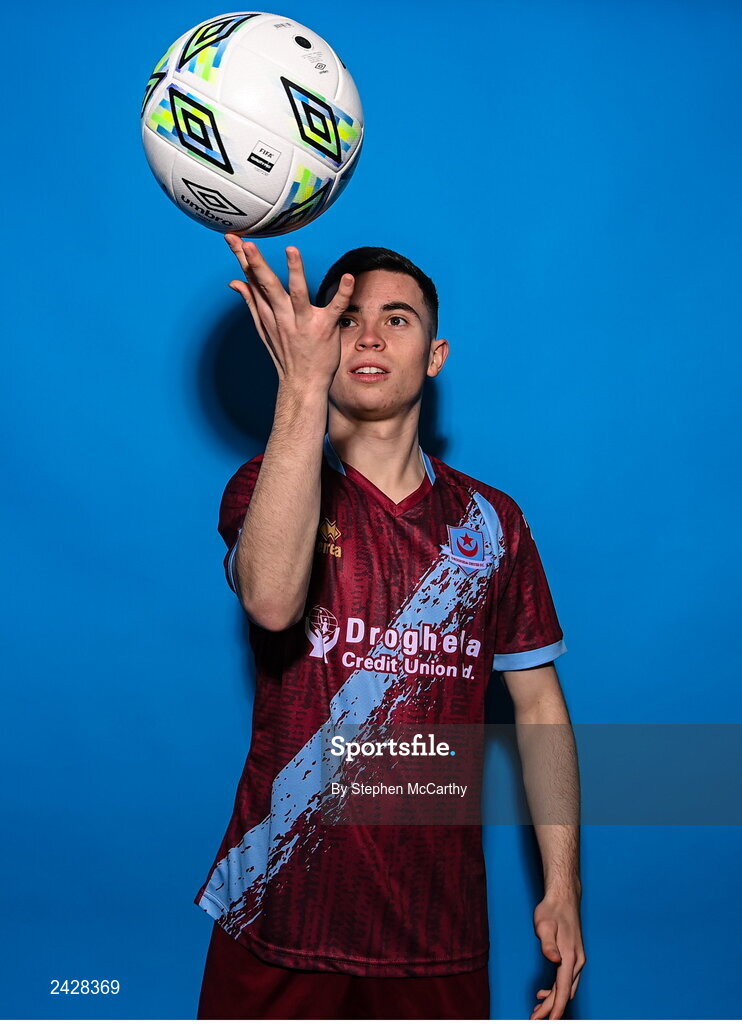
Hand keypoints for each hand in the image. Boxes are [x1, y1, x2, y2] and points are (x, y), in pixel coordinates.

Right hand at [224, 234, 353, 390]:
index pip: (252, 280)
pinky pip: (335, 308)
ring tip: (291, 250)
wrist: (303, 385)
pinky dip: (343, 293)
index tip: (232, 237)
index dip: (242, 258)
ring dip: (294, 272)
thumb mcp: (264, 329)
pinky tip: (348, 278)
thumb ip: (251, 302)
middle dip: (257, 264)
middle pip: (267, 286)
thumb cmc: (286, 355)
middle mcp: (283, 316)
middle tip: (248, 243)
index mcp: (269, 313)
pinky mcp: (325, 328)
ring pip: (297, 294)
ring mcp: (304, 322)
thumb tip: (234, 282)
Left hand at [530, 893, 585, 1019]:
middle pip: (564, 992)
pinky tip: (543, 993)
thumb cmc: (551, 911)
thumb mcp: (544, 924)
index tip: (550, 1021)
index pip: (563, 989)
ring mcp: (577, 960)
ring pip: (566, 988)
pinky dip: (556, 990)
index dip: (557, 1007)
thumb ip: (548, 943)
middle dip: (551, 1008)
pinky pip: (566, 980)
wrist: (563, 899)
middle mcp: (577, 962)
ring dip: (553, 1001)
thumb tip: (554, 960)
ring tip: (537, 1010)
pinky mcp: (573, 957)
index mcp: (570, 957)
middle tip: (534, 1018)